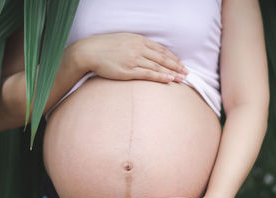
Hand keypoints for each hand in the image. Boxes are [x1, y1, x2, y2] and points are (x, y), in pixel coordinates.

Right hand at [69, 32, 188, 83]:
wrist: (89, 51)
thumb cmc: (104, 47)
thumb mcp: (123, 40)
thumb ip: (136, 45)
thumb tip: (147, 52)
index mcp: (138, 40)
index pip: (160, 49)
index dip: (172, 57)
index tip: (180, 64)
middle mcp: (138, 48)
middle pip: (162, 58)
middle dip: (176, 65)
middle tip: (186, 72)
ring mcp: (134, 59)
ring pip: (158, 66)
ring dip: (171, 72)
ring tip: (181, 78)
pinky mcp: (128, 70)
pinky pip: (148, 74)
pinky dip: (160, 76)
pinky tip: (169, 80)